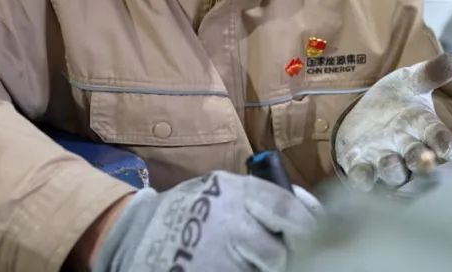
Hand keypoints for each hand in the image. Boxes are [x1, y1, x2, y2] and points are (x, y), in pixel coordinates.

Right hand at [91, 172, 317, 271]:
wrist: (135, 234)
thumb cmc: (188, 209)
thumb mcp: (222, 188)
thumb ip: (262, 197)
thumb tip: (305, 208)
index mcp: (237, 192)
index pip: (287, 207)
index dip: (306, 222)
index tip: (315, 234)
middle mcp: (229, 222)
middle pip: (278, 250)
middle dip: (282, 256)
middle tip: (280, 255)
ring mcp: (217, 255)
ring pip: (262, 270)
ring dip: (262, 268)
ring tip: (249, 260)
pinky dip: (245, 271)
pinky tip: (237, 266)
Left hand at [334, 52, 451, 190]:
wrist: (367, 113)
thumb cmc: (397, 99)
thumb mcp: (412, 80)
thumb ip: (431, 72)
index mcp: (424, 127)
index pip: (440, 138)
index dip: (445, 143)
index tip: (449, 147)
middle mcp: (408, 148)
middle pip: (419, 160)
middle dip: (422, 161)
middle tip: (425, 159)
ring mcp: (385, 159)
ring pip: (394, 172)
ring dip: (393, 169)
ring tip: (390, 160)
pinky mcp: (362, 166)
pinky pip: (364, 178)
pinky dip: (363, 178)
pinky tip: (361, 174)